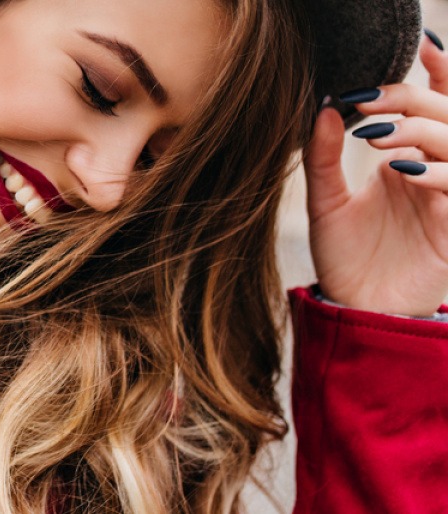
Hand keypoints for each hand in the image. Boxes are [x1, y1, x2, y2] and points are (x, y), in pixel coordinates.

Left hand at [304, 35, 447, 316]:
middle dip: (411, 100)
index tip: (420, 46)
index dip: (438, 73)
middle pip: (447, 116)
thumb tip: (324, 104)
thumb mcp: (324, 200)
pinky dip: (438, 173)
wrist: (353, 309)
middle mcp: (434, 172)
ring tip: (376, 136)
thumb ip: (323, 154)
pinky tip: (405, 170)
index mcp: (409, 158)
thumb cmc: (343, 256)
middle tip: (367, 103)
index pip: (436, 105)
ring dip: (422, 132)